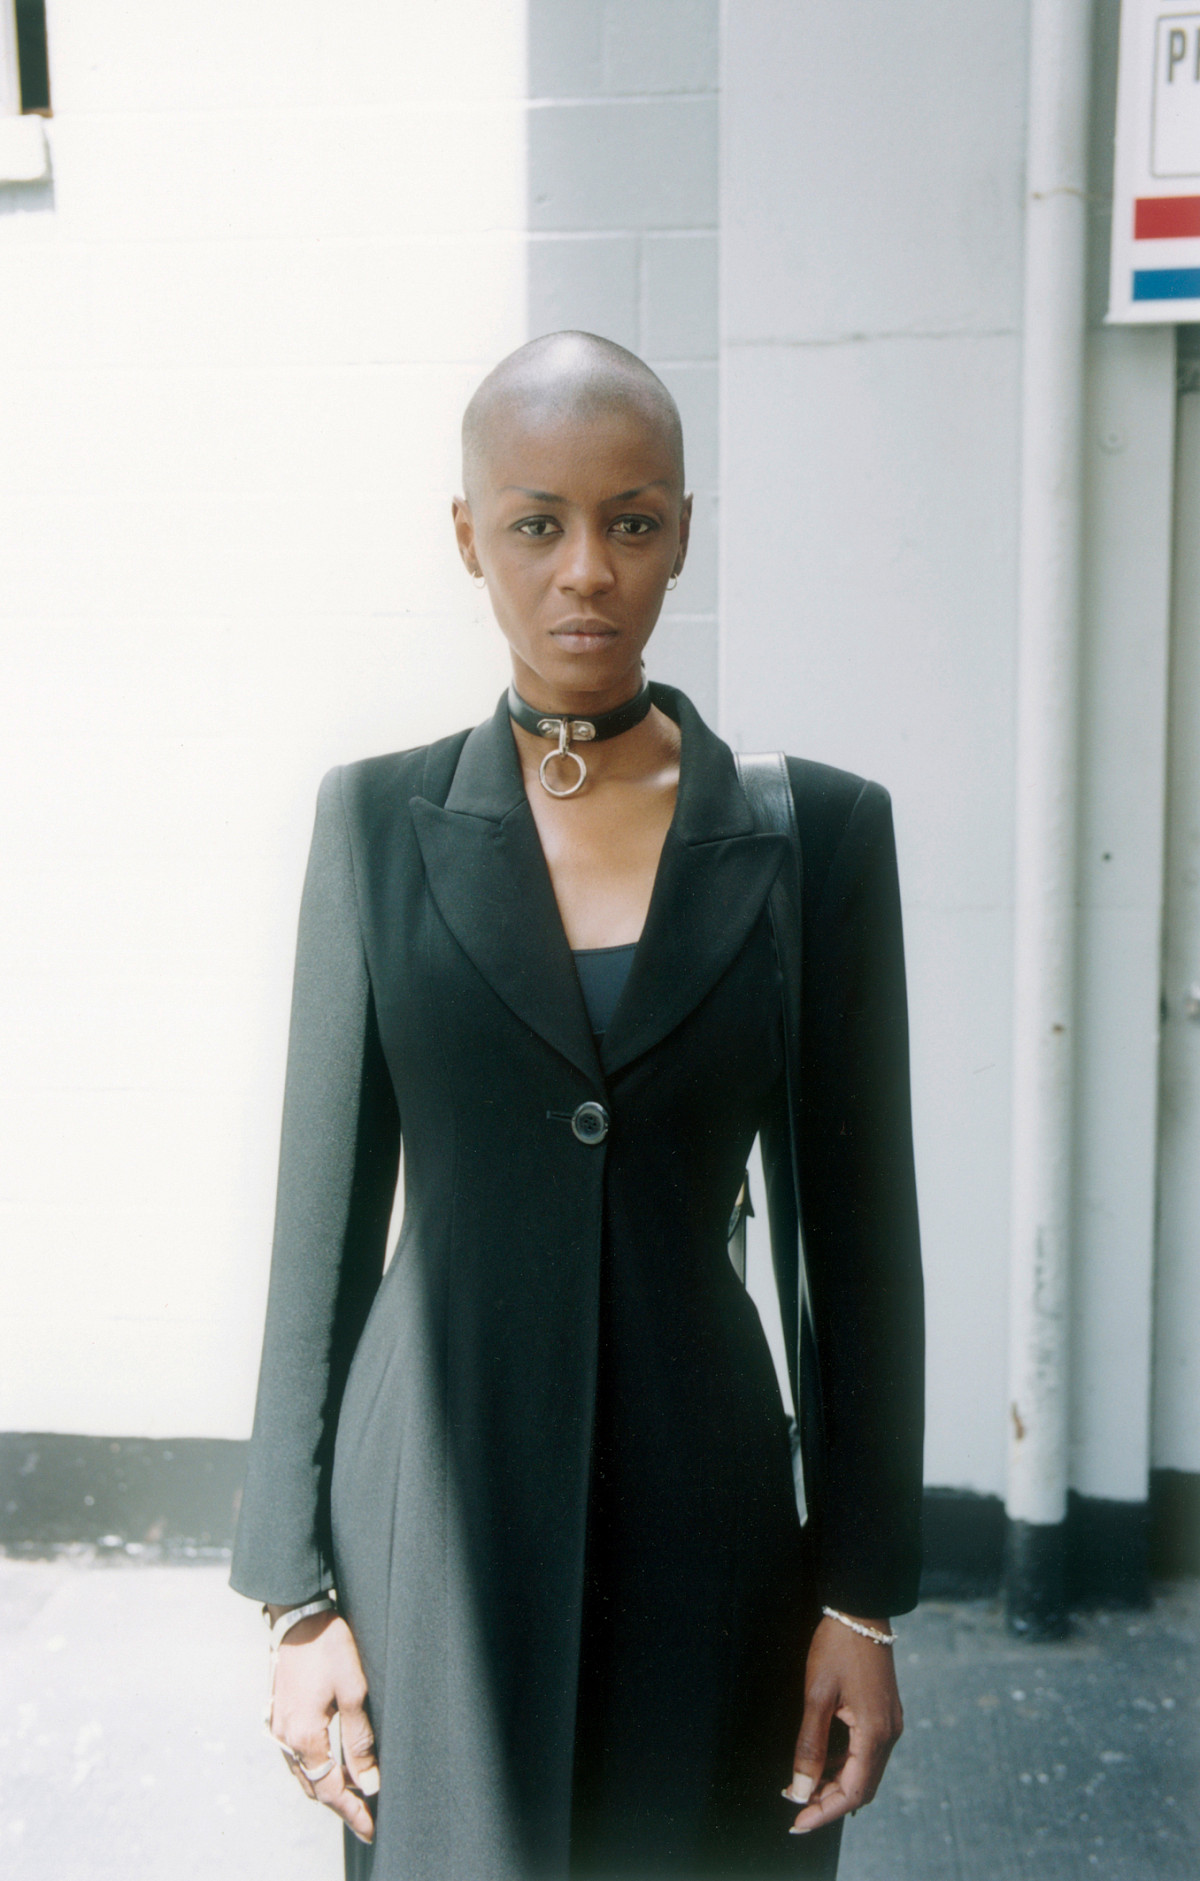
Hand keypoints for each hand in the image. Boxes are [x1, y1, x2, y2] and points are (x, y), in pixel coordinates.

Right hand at [266, 1607, 378, 1844]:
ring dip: (327, 1789)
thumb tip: (369, 1782)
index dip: (352, 1812)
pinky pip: (295, 1757)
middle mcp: (284, 1739)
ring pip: (303, 1774)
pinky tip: (330, 1768)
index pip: (330, 1790)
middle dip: (341, 1806)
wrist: (298, 1615)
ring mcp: (277, 1728)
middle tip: (366, 1819)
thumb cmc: (328, 1646)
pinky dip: (314, 1770)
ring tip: (354, 1799)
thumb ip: (359, 1740)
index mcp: (304, 1736)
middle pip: (314, 1787)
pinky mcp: (278, 1716)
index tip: (371, 1829)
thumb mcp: (353, 1691)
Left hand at [782, 1613, 902, 1834]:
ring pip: (865, 1772)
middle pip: (863, 1788)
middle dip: (830, 1804)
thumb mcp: (817, 1695)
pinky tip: (823, 1764)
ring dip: (837, 1785)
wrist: (860, 1609)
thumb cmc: (837, 1648)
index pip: (853, 1792)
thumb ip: (810, 1746)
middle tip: (797, 1811)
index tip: (797, 1823)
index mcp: (875, 1733)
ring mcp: (890, 1723)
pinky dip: (845, 1766)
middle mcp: (889, 1734)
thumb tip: (802, 1791)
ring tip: (804, 1790)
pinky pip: (867, 1753)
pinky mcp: (885, 1713)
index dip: (824, 1811)